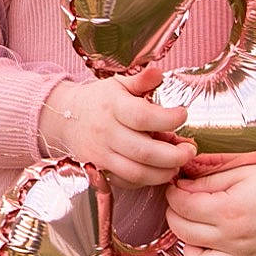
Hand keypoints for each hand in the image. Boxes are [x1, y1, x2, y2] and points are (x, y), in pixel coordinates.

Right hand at [38, 65, 196, 187]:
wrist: (65, 117)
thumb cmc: (98, 100)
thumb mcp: (118, 84)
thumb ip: (141, 80)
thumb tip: (158, 73)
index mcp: (113, 106)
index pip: (143, 116)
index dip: (169, 119)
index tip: (183, 114)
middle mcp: (106, 132)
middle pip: (145, 151)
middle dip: (175, 155)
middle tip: (190, 150)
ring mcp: (102, 155)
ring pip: (137, 172)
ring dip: (164, 172)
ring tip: (178, 163)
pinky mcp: (100, 171)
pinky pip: (127, 182)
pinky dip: (147, 180)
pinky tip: (159, 171)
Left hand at [165, 160, 255, 255]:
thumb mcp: (242, 173)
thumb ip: (208, 182)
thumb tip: (180, 187)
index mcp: (230, 210)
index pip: (183, 206)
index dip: (173, 195)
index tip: (175, 189)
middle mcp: (235, 239)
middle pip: (185, 232)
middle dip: (175, 215)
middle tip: (182, 206)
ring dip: (189, 249)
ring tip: (195, 235)